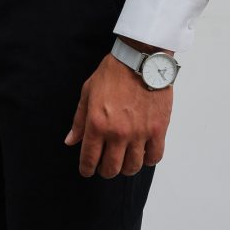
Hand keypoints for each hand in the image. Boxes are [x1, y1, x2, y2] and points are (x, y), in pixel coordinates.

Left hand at [64, 53, 173, 177]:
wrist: (140, 58)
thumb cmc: (113, 72)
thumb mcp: (88, 91)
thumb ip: (79, 119)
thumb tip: (70, 141)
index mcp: (97, 123)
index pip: (90, 159)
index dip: (86, 169)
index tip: (87, 170)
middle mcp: (118, 132)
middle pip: (112, 168)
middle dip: (106, 171)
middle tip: (106, 166)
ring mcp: (139, 133)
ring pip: (133, 166)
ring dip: (127, 168)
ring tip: (125, 161)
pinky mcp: (158, 129)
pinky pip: (155, 156)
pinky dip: (149, 159)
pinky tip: (144, 153)